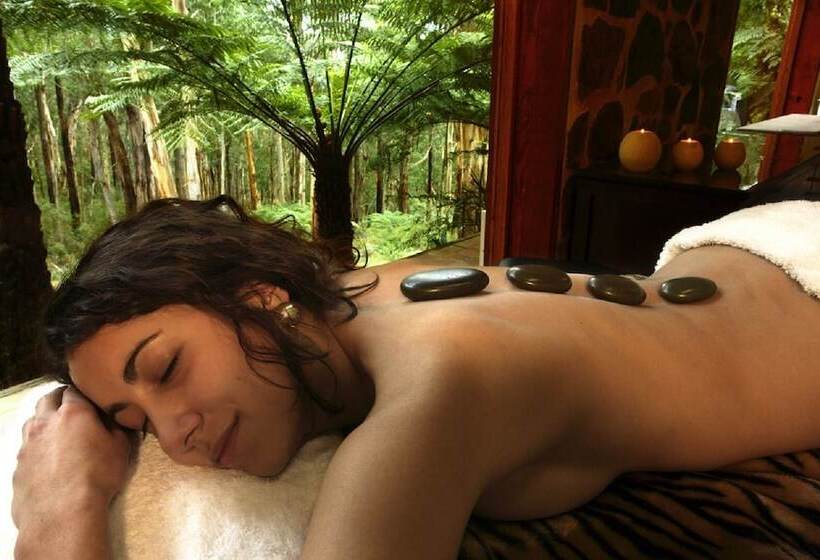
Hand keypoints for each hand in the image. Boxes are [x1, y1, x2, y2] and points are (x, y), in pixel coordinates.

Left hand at [11, 386, 131, 531]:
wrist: (61, 513)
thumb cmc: (96, 477)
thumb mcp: (121, 449)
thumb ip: (119, 429)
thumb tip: (120, 419)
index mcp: (72, 413)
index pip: (73, 390)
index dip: (82, 392)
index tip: (90, 399)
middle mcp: (45, 423)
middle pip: (47, 399)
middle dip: (58, 399)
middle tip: (71, 408)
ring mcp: (27, 444)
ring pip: (32, 421)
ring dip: (44, 421)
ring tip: (57, 433)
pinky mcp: (17, 466)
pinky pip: (26, 448)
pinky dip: (36, 447)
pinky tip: (48, 460)